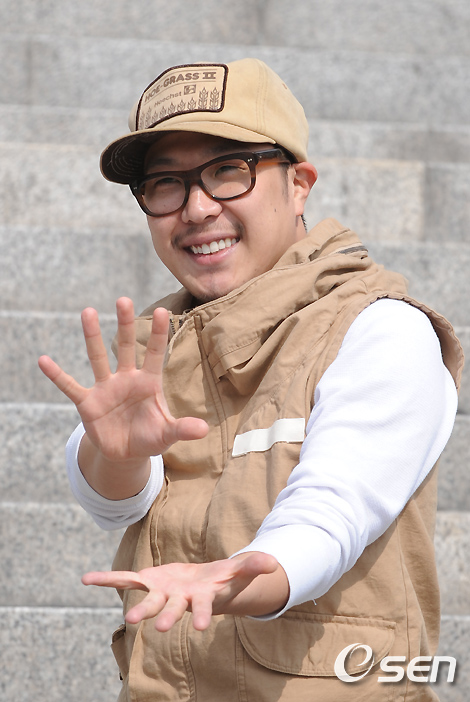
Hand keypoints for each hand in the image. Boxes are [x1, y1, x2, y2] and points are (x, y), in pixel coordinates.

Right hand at [38, 298, 207, 491]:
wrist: (126, 454)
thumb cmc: (149, 438)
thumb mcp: (167, 434)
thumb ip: (183, 429)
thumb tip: (203, 429)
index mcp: (148, 383)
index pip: (155, 353)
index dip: (158, 334)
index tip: (162, 311)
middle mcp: (126, 379)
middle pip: (126, 347)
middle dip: (125, 325)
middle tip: (123, 299)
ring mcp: (106, 388)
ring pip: (97, 357)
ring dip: (92, 336)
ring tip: (88, 311)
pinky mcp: (88, 403)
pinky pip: (70, 386)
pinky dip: (57, 375)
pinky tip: (43, 360)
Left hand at [82, 552, 281, 630]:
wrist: (201, 584)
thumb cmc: (222, 580)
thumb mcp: (238, 571)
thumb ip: (253, 566)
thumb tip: (273, 563)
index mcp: (201, 598)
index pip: (203, 608)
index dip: (203, 615)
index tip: (203, 627)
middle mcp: (179, 599)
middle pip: (171, 610)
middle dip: (165, 617)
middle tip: (156, 628)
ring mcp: (161, 591)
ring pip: (147, 600)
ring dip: (137, 607)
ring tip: (127, 617)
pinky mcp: (148, 580)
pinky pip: (126, 579)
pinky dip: (107, 579)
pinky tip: (87, 579)